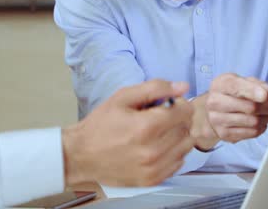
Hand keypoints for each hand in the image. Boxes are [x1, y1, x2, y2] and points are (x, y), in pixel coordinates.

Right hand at [61, 80, 193, 186]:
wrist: (81, 155)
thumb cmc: (100, 124)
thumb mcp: (123, 97)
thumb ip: (155, 88)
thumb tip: (183, 86)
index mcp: (146, 127)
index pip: (185, 112)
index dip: (180, 104)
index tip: (170, 104)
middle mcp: (153, 150)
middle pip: (186, 129)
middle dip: (179, 119)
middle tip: (163, 117)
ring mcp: (153, 168)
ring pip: (185, 147)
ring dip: (178, 136)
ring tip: (160, 132)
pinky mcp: (152, 180)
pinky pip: (178, 164)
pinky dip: (173, 153)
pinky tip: (158, 146)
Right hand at [196, 74, 267, 145]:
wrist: (214, 108)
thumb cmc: (231, 93)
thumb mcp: (241, 81)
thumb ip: (256, 84)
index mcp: (220, 85)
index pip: (237, 87)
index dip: (253, 92)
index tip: (266, 96)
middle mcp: (215, 102)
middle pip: (250, 107)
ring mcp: (217, 120)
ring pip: (253, 122)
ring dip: (266, 118)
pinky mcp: (224, 134)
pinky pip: (251, 133)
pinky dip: (261, 128)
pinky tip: (260, 122)